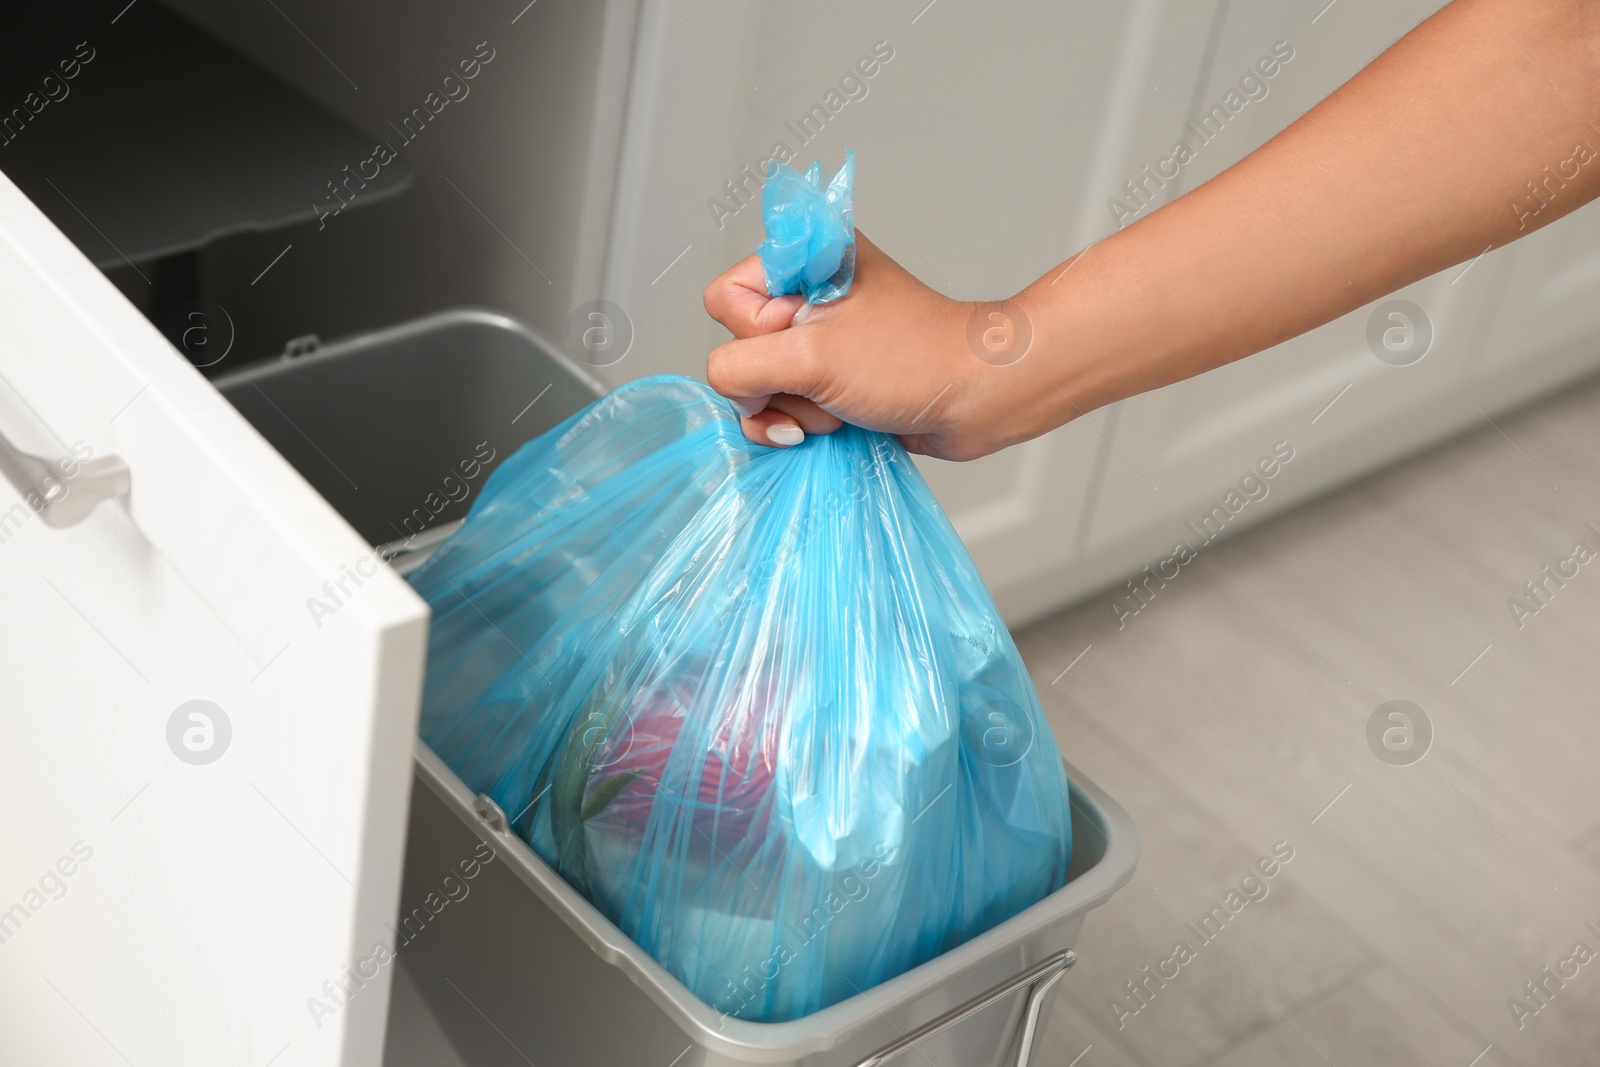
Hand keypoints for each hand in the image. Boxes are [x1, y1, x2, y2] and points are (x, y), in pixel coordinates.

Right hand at [703, 232, 1022, 459]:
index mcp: (804, 258)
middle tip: (830, 381)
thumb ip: (741, 367)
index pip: (725, 300)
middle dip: (780, 382)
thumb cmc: (914, 362)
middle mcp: (807, 293)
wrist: (978, 398)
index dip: (756, 335)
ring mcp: (819, 339)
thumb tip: (729, 388)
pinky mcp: (831, 377)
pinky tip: (840, 425)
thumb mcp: (812, 359)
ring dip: (797, 410)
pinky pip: (786, 406)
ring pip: (762, 385)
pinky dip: (805, 424)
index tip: (806, 345)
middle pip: (741, 348)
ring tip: (844, 405)